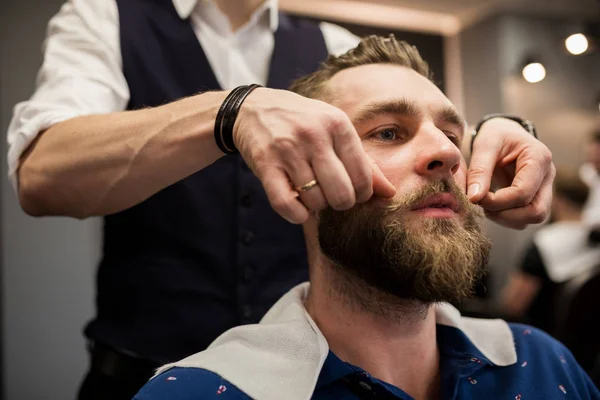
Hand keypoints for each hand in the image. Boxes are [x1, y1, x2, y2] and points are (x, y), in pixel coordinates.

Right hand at [233, 88, 395, 223]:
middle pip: (342, 194)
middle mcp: (314, 135)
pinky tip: (297, 207)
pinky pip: (286, 204)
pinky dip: (296, 214)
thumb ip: (363, 162)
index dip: (361, 194)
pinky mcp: (265, 164)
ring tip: (311, 194)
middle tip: (332, 197)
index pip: (363, 177)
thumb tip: (390, 193)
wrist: (254, 108)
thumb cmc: (303, 123)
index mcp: (337, 125)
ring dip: (315, 207)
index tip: (352, 192)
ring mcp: (288, 149)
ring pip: (315, 201)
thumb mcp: (335, 131)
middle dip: (340, 204)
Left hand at [466, 117, 554, 228]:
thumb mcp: (485, 145)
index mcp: (539, 158)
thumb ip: (479, 171)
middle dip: (506, 215)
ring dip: (507, 218)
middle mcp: (548, 175)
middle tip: (482, 206)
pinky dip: (508, 217)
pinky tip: (492, 205)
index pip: (523, 193)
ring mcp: (545, 187)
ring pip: (534, 217)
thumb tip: (474, 198)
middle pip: (536, 212)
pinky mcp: (537, 196)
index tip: (475, 198)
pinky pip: (527, 216)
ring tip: (486, 204)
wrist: (504, 132)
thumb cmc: (496, 135)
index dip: (497, 202)